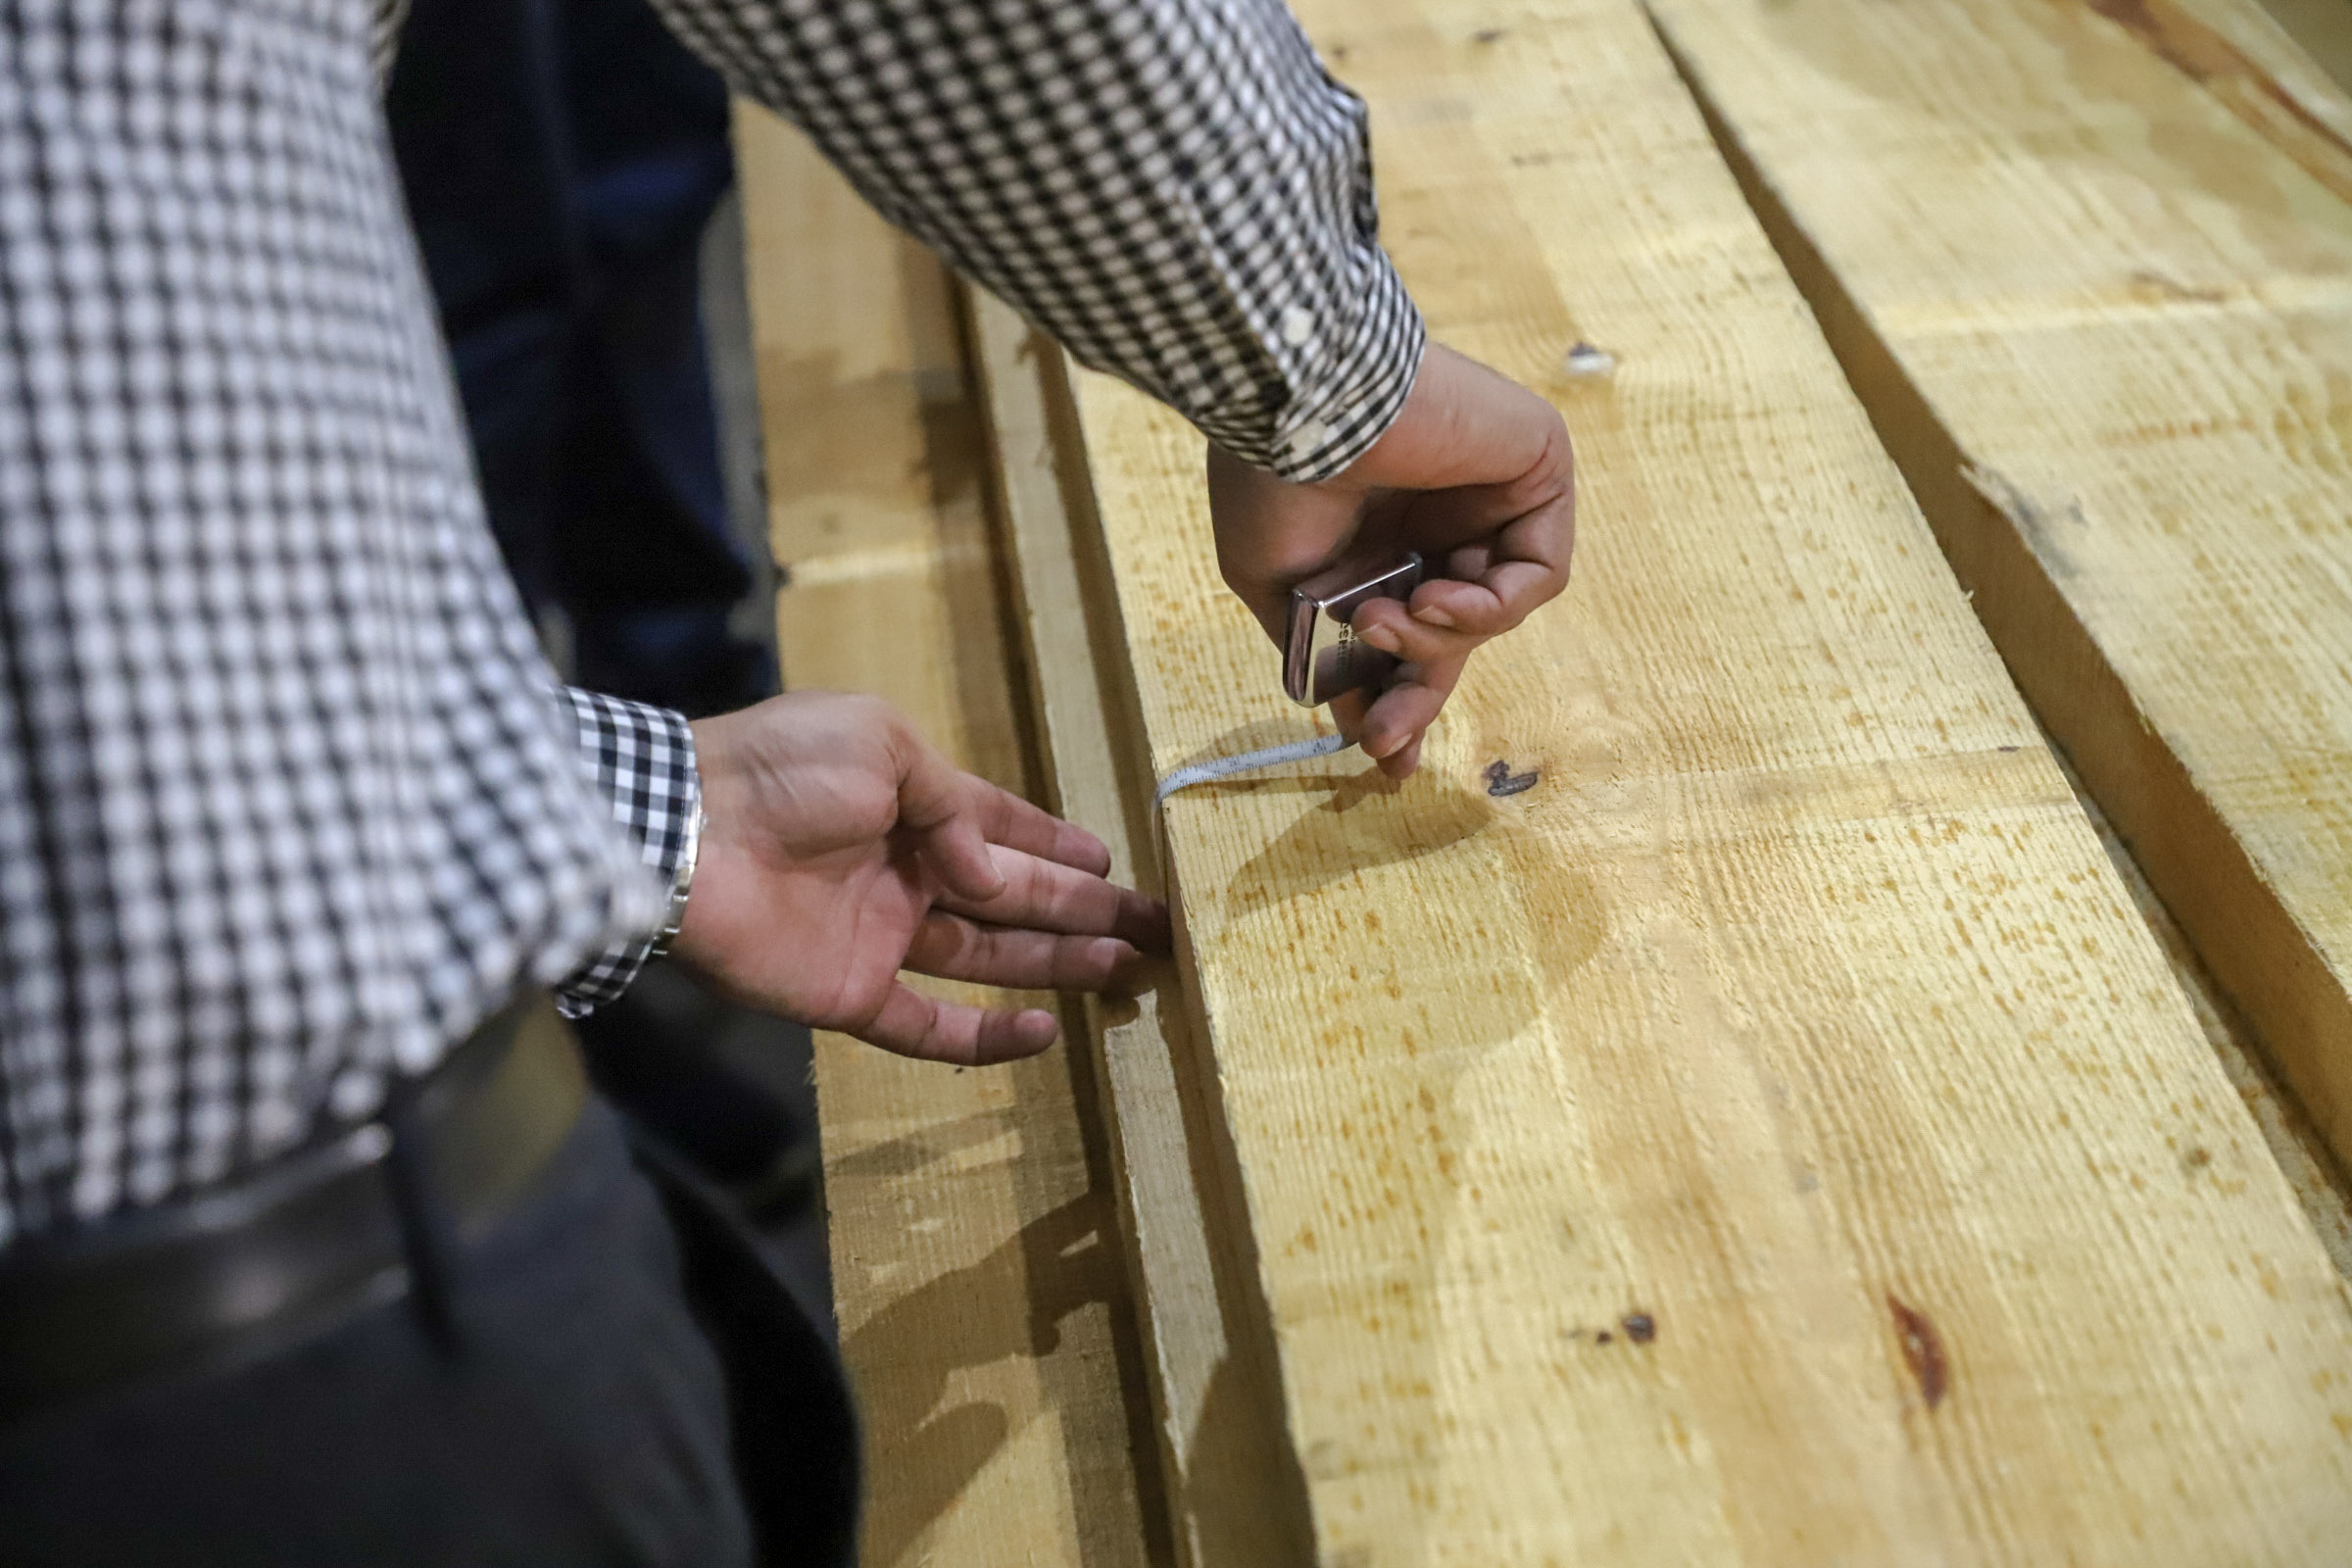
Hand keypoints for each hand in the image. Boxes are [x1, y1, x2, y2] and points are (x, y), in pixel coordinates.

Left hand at [669, 692, 1168, 1064]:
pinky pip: (929, 1028)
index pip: (1000, 828)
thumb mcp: (879, 743)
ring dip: (1059, 963)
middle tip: (1155, 928)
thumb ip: (951, 805)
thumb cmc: (780, 770)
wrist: (684, 834)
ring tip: (1127, 967)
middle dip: (1085, 908)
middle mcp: (905, 872)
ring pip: (989, 959)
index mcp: (910, 803)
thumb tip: (993, 874)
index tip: (1114, 862)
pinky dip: (986, 1038)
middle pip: (1013, 898)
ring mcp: (881, 937)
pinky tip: (1047, 1033)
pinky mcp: (852, 995)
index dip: (1058, 845)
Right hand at [1209, 343, 1574, 778]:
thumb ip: (1325, 651)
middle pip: (1454, 629)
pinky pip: (1539, 575)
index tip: (1382, 754)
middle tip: (1385, 740)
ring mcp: (1490, 488)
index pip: (1409, 624)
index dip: (1399, 694)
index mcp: (1377, 528)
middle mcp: (1437, 511)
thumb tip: (1351, 722)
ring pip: (1492, 609)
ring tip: (1386, 621)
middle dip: (1420, 689)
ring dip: (1439, 640)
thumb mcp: (1281, 587)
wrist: (1298, 406)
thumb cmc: (1270, 477)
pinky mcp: (1538, 464)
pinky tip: (1436, 600)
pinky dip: (1490, 607)